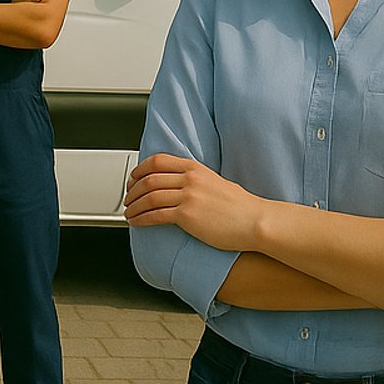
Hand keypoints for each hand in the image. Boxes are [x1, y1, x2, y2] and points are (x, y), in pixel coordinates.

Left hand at [124, 153, 266, 250]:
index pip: (157, 161)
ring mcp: (188, 196)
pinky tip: (137, 222)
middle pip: (149, 179)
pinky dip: (141, 218)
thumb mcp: (215, 182)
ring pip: (149, 197)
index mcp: (195, 168)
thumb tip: (176, 184)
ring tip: (128, 213)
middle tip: (126, 198)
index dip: (139, 170)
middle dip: (132, 190)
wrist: (256, 221)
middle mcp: (189, 179)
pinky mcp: (187, 216)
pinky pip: (156, 215)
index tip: (132, 179)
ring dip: (133, 206)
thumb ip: (194, 180)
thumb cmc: (241, 207)